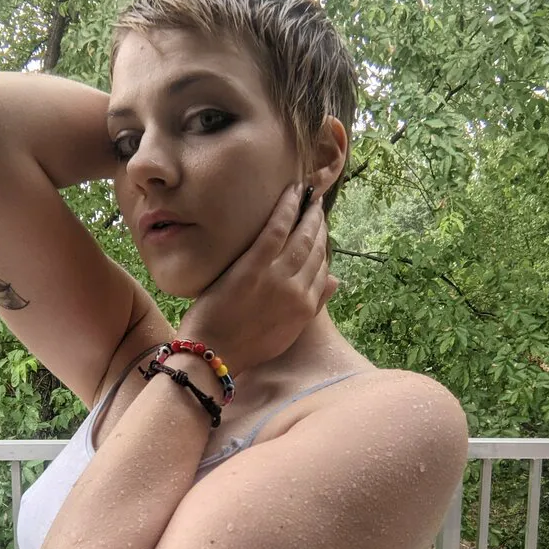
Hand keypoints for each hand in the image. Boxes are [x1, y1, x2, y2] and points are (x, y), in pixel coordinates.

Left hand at [177, 183, 338, 378]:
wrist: (213, 354)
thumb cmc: (244, 346)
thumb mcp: (286, 333)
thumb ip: (312, 306)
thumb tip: (335, 280)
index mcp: (305, 308)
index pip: (322, 269)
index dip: (323, 246)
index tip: (320, 230)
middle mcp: (297, 290)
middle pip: (315, 249)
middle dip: (318, 225)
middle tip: (316, 207)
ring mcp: (277, 277)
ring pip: (301, 237)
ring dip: (307, 214)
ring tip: (306, 197)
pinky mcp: (254, 267)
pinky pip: (276, 230)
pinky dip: (287, 209)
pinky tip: (291, 193)